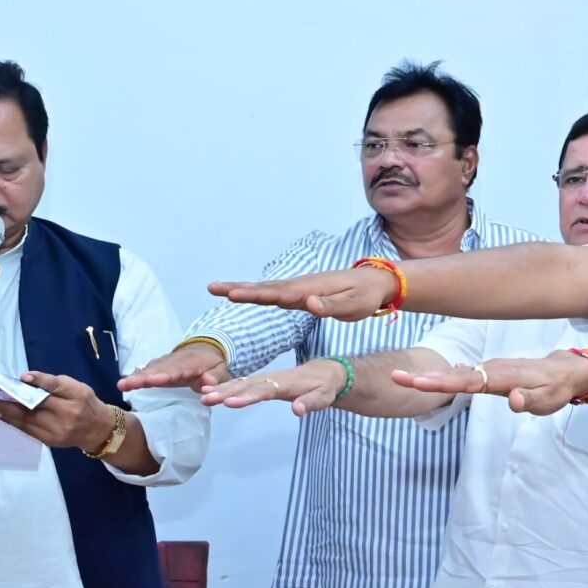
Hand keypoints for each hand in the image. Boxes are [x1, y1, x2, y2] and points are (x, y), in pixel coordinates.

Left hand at [0, 372, 121, 453]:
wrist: (98, 429)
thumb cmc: (85, 403)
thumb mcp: (77, 387)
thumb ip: (55, 384)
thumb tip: (26, 381)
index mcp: (77, 395)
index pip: (57, 386)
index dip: (40, 381)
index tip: (22, 377)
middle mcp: (69, 412)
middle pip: (37, 405)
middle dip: (12, 400)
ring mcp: (59, 429)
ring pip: (28, 420)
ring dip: (7, 413)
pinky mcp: (52, 440)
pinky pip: (29, 430)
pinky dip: (14, 422)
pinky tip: (3, 415)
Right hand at [120, 340, 227, 392]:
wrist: (205, 349)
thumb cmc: (213, 363)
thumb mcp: (221, 370)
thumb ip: (217, 377)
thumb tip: (208, 383)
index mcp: (190, 363)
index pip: (176, 370)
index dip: (164, 375)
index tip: (153, 380)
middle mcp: (174, 362)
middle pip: (157, 370)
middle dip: (142, 377)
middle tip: (127, 384)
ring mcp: (164, 363)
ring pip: (149, 370)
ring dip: (136, 377)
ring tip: (122, 385)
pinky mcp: (158, 367)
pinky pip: (146, 371)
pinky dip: (136, 377)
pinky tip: (124, 385)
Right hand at [200, 359, 347, 415]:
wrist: (324, 372)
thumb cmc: (323, 387)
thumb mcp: (323, 397)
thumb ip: (310, 403)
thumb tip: (298, 411)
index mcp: (285, 383)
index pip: (264, 391)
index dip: (248, 397)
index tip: (230, 403)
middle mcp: (271, 379)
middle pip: (246, 386)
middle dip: (226, 393)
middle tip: (206, 399)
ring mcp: (264, 379)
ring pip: (241, 384)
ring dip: (222, 390)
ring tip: (204, 397)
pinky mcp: (260, 382)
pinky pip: (241, 384)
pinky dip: (226, 387)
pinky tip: (210, 391)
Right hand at [206, 264, 396, 322]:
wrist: (376, 281)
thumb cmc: (366, 295)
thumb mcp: (354, 305)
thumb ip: (331, 306)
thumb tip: (309, 304)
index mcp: (310, 290)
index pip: (278, 294)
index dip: (254, 295)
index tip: (232, 294)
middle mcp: (300, 286)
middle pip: (264, 289)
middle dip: (237, 289)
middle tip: (211, 288)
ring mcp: (299, 288)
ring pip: (266, 289)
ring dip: (241, 289)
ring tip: (217, 289)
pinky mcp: (301, 293)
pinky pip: (274, 293)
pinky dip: (255, 293)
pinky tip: (242, 294)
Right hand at [391, 353, 587, 415]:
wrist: (565, 371)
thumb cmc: (555, 388)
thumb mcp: (548, 400)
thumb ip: (528, 401)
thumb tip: (512, 400)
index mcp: (501, 378)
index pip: (466, 382)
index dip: (441, 382)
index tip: (418, 382)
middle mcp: (492, 369)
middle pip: (454, 376)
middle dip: (425, 378)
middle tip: (396, 376)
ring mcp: (491, 369)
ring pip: (457, 374)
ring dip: (432, 377)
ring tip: (406, 378)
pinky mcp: (492, 371)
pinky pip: (466, 374)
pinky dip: (450, 375)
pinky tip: (439, 375)